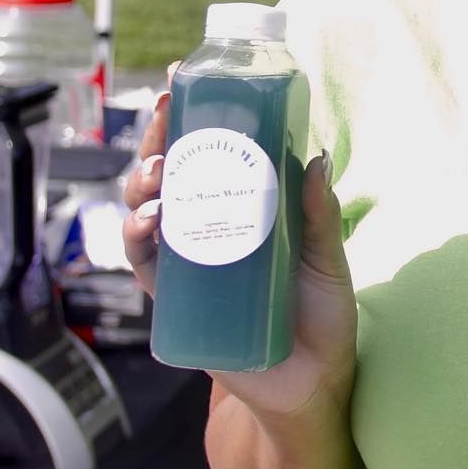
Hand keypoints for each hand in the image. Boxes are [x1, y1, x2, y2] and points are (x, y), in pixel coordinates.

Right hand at [121, 79, 358, 419]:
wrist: (310, 389)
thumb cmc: (323, 321)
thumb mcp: (327, 262)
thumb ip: (319, 216)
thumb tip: (316, 157)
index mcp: (250, 206)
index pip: (216, 150)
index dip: (193, 114)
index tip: (180, 79)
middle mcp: (214, 226)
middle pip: (175, 171)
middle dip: (162, 137)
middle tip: (164, 112)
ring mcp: (192, 261)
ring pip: (151, 208)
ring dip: (144, 182)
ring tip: (158, 169)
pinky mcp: (179, 300)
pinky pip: (147, 263)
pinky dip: (139, 238)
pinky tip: (149, 221)